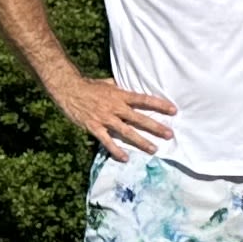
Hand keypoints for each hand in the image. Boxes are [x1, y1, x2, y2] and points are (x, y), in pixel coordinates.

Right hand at [60, 73, 177, 157]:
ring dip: (141, 141)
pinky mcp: (94, 127)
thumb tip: (132, 87)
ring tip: (154, 149)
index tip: (174, 110)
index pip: (144, 100)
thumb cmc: (89, 86)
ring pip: (127, 132)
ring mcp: (105, 118)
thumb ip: (121, 88)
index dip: (160, 105)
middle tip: (170, 134)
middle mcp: (115, 107)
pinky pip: (107, 141)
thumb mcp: (108, 83)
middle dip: (156, 127)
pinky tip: (125, 158)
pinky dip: (116, 150)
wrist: (68, 89)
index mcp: (120, 95)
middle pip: (139, 118)